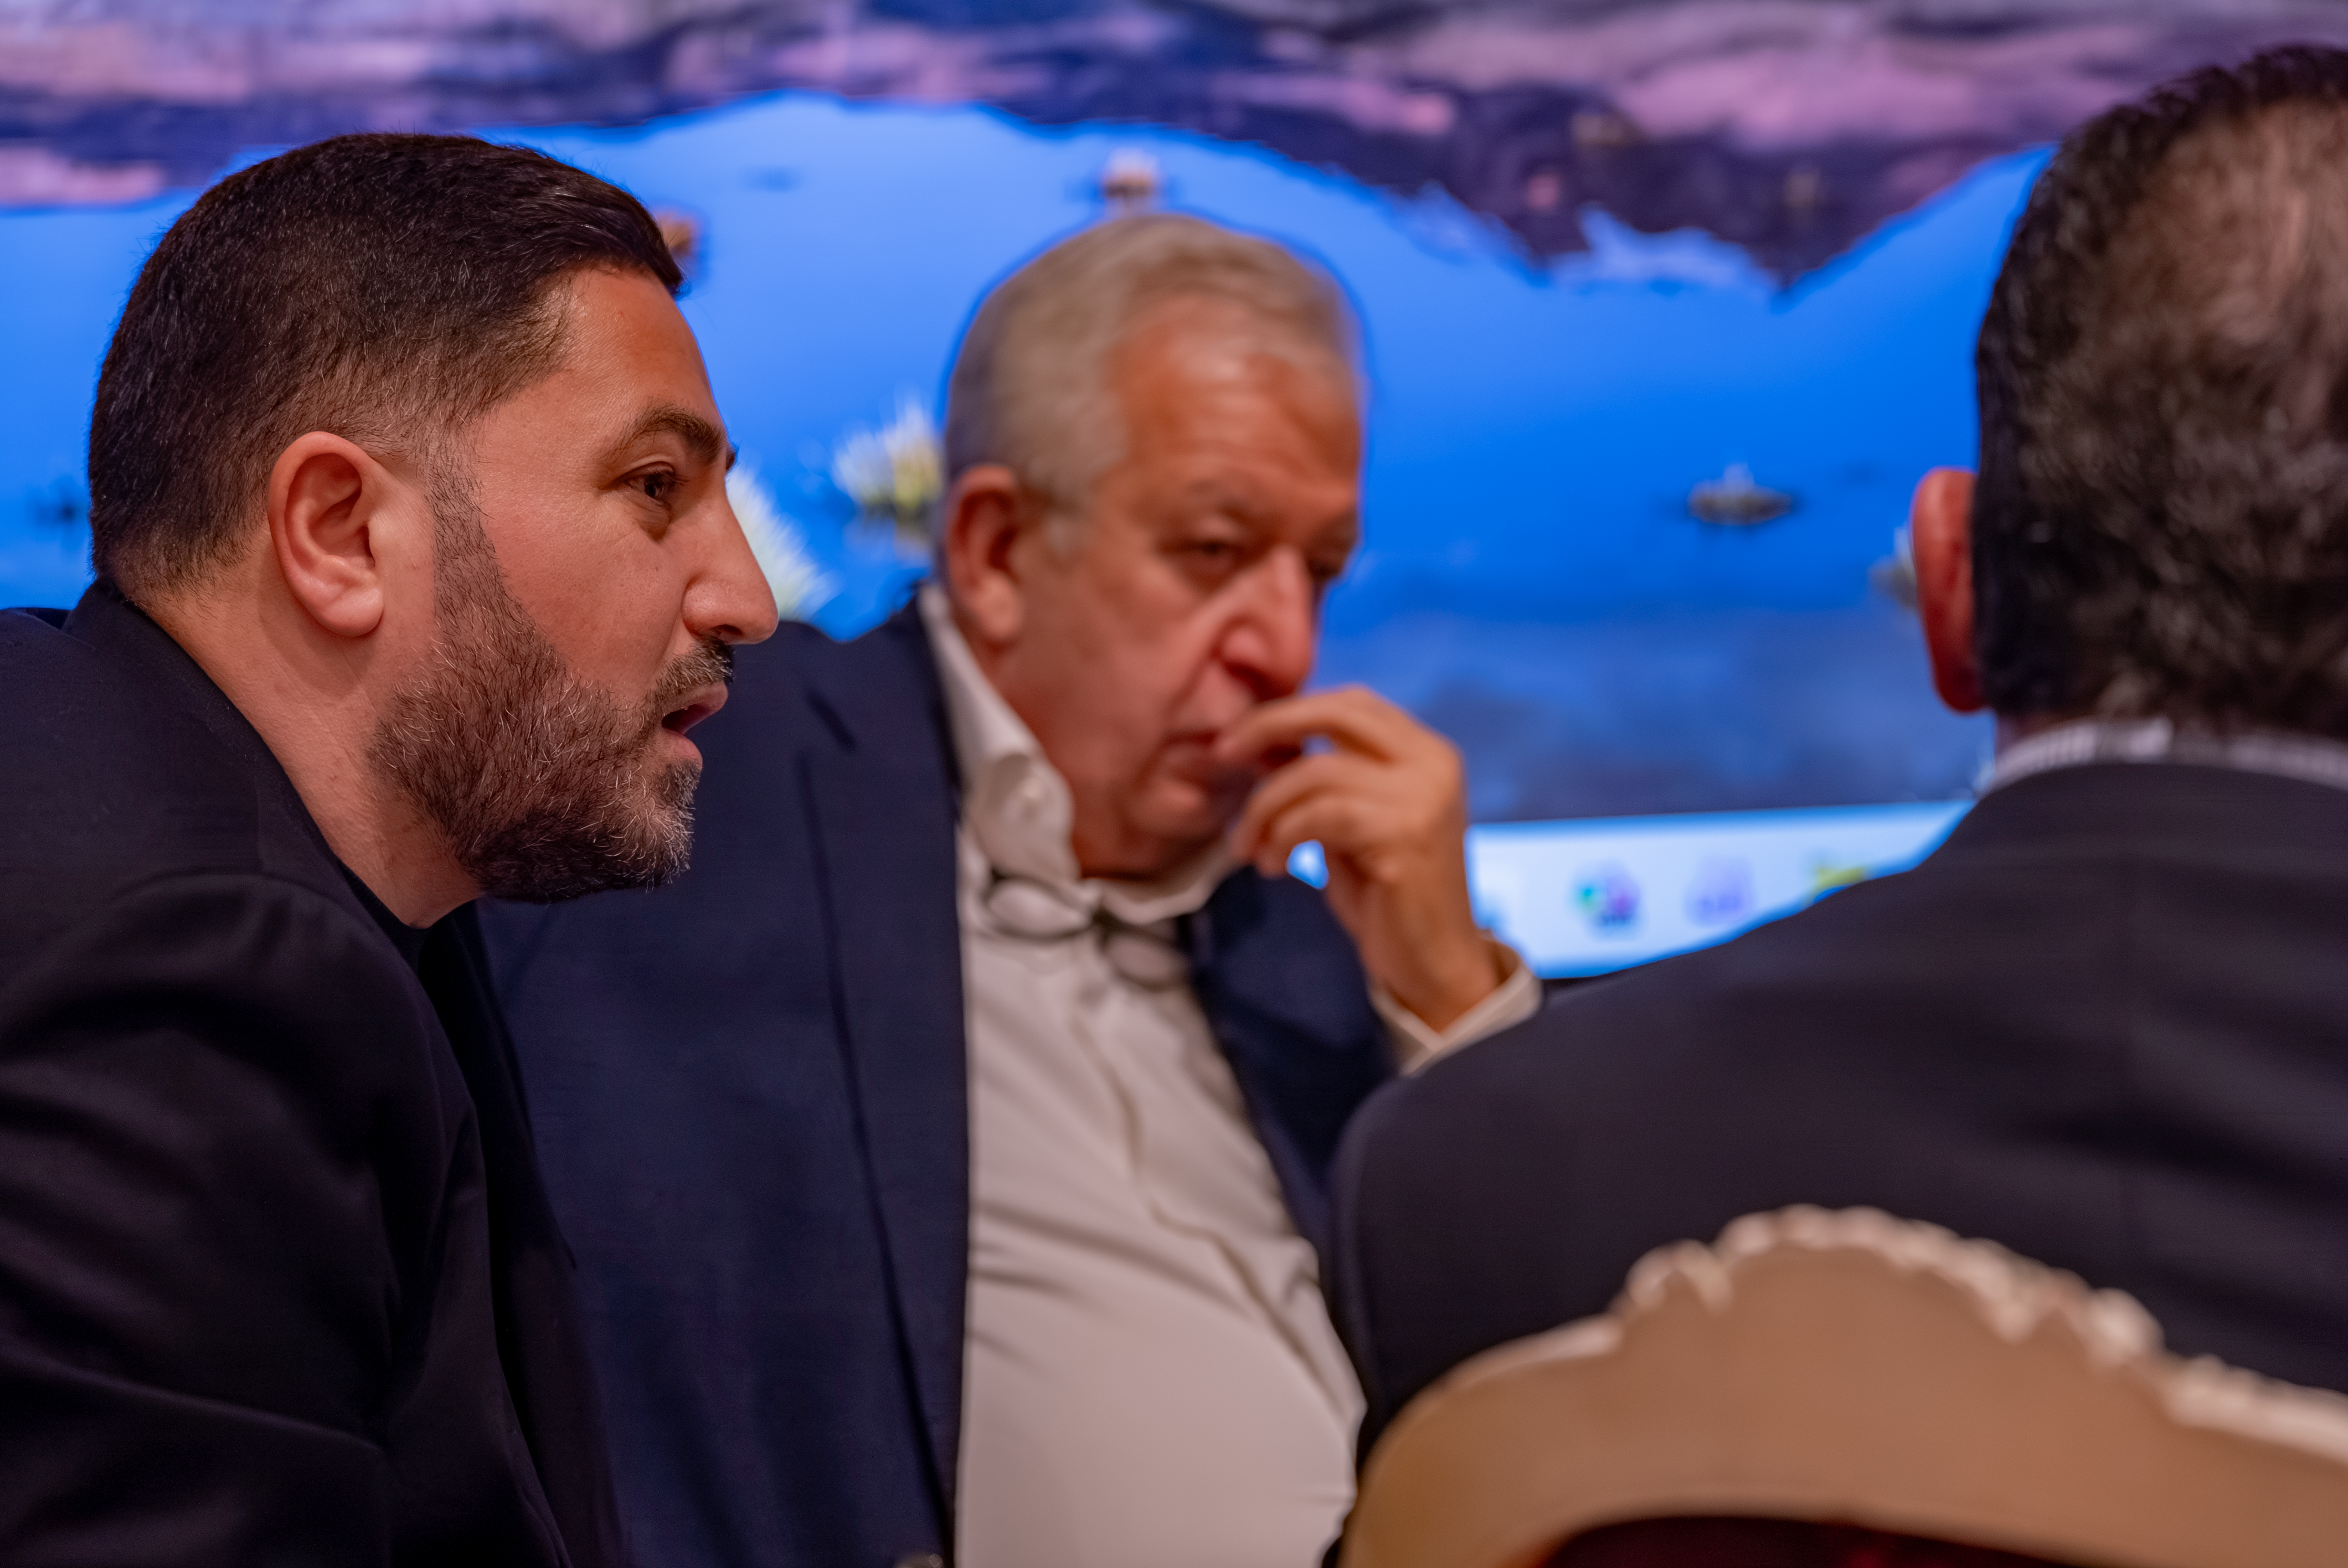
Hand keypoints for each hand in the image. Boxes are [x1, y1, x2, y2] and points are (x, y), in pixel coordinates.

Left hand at [1217, 687, 1502, 1032]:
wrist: (1433, 965)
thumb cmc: (1386, 897)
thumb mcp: (1349, 823)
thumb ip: (1322, 780)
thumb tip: (1258, 744)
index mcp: (1426, 753)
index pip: (1349, 704)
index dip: (1288, 712)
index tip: (1238, 741)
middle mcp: (1433, 763)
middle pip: (1336, 713)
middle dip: (1267, 726)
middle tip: (1222, 756)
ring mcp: (1424, 796)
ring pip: (1316, 773)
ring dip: (1264, 809)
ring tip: (1250, 848)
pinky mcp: (1405, 835)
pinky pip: (1318, 816)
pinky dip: (1281, 837)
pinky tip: (1275, 866)